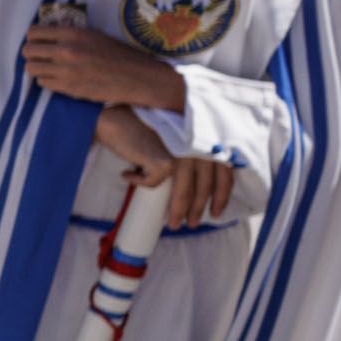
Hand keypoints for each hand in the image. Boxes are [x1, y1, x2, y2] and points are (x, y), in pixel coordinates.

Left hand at [22, 19, 188, 109]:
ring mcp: (65, 71)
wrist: (136, 77)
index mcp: (73, 33)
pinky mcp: (68, 89)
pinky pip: (43, 84)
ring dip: (37, 67)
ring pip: (31, 69)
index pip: (34, 32)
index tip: (38, 41)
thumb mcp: (94, 35)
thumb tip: (48, 34)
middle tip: (40, 55)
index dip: (33, 37)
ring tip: (47, 67)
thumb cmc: (118, 54)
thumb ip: (70, 34)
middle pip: (27, 51)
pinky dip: (47, 81)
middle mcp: (65, 51)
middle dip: (31, 53)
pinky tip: (57, 78)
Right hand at [95, 103, 233, 227]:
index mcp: (206, 138)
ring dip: (178, 211)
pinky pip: (155, 183)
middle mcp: (199, 144)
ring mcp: (183, 151)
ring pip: (185, 191)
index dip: (222, 195)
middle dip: (198, 209)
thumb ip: (191, 153)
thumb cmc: (142, 129)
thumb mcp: (175, 140)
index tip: (216, 212)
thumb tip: (201, 189)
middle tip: (192, 223)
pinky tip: (129, 175)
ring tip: (171, 222)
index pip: (224, 171)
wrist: (115, 117)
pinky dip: (141, 183)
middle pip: (205, 185)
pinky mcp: (165, 159)